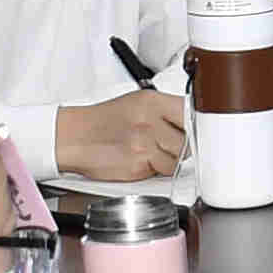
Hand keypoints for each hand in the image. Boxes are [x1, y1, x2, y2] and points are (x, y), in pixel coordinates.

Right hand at [58, 89, 188, 180]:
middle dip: (183, 146)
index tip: (198, 132)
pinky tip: (143, 162)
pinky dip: (157, 171)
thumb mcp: (137, 103)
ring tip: (152, 153)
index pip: (191, 112)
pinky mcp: (138, 164)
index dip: (197, 126)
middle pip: (189, 139)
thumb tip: (193, 122)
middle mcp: (150, 120)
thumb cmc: (103, 122)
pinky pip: (162, 172)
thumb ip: (166, 111)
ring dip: (171, 160)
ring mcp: (144, 143)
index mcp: (152, 101)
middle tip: (169, 145)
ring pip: (178, 158)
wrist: (73, 137)